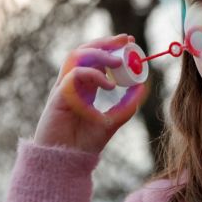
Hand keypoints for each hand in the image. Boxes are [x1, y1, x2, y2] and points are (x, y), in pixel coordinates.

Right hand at [33, 34, 142, 153]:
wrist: (66, 162)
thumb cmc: (84, 144)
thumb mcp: (112, 122)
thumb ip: (126, 106)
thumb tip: (142, 87)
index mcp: (84, 87)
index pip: (96, 57)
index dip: (111, 46)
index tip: (130, 41)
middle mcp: (73, 83)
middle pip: (85, 50)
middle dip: (105, 42)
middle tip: (125, 39)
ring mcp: (64, 87)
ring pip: (76, 56)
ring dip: (98, 53)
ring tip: (118, 60)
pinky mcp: (58, 96)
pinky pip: (74, 76)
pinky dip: (93, 75)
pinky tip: (109, 85)